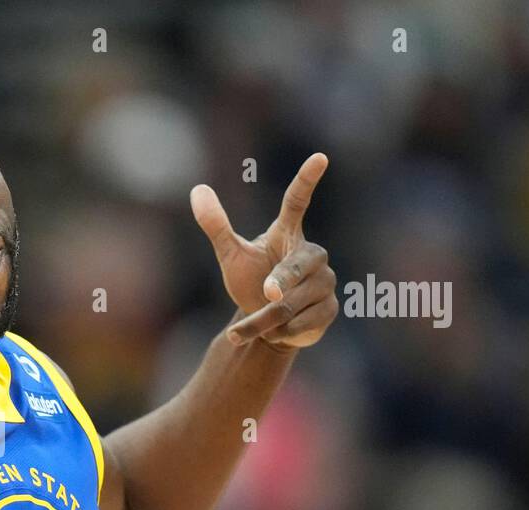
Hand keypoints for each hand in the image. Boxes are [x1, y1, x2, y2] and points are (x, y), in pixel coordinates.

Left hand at [190, 153, 337, 350]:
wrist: (266, 325)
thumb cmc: (251, 282)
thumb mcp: (231, 255)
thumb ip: (216, 225)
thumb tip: (198, 189)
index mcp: (288, 235)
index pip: (297, 203)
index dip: (306, 180)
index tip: (319, 157)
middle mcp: (313, 255)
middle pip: (297, 266)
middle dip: (280, 281)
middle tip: (267, 292)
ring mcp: (326, 282)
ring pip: (293, 301)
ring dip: (266, 318)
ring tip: (259, 322)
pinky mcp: (330, 309)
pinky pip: (302, 323)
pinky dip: (280, 332)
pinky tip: (277, 332)